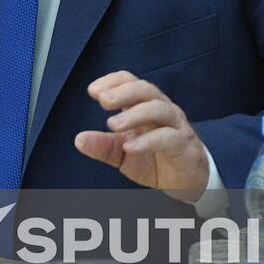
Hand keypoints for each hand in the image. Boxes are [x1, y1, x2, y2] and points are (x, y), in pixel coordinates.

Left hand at [74, 71, 209, 200]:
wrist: (185, 182)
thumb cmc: (153, 159)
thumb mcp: (122, 154)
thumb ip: (103, 146)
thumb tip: (78, 139)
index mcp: (144, 106)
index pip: (130, 82)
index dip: (113, 81)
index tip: (93, 91)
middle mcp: (161, 109)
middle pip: (145, 89)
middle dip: (123, 92)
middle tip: (103, 100)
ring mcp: (175, 125)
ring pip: (159, 109)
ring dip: (134, 114)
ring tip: (112, 124)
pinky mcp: (185, 145)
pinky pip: (168, 137)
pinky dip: (148, 141)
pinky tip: (129, 146)